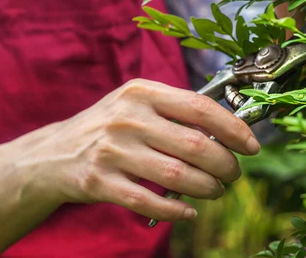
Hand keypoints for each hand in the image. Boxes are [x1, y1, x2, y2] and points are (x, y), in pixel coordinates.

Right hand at [17, 79, 258, 221]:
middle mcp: (127, 118)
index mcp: (142, 92)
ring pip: (177, 176)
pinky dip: (176, 211)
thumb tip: (229, 131)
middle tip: (233, 174)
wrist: (53, 154)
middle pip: (194, 146)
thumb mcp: (137, 104)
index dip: (233, 128)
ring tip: (216, 190)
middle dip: (225, 165)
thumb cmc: (109, 127)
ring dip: (207, 189)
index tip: (252, 145)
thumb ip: (176, 110)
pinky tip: (189, 212)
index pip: (200, 107)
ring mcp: (111, 151)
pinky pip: (148, 202)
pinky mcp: (99, 182)